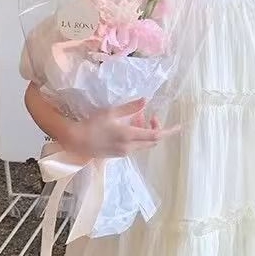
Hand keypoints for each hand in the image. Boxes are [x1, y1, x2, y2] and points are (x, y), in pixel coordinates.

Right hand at [61, 99, 178, 158]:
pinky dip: (137, 136)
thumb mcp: (111, 112)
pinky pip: (135, 146)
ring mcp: (124, 152)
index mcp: (129, 136)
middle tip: (151, 116)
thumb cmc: (91, 124)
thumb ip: (130, 108)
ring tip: (137, 117)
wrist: (75, 141)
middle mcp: (129, 147)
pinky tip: (128, 126)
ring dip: (145, 131)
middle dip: (156, 128)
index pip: (156, 135)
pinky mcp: (119, 154)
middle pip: (152, 141)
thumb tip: (145, 101)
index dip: (169, 131)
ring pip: (144, 144)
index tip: (179, 127)